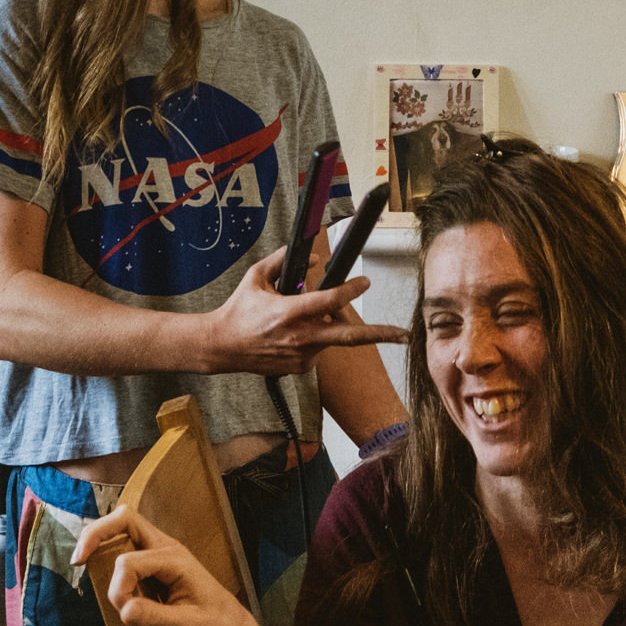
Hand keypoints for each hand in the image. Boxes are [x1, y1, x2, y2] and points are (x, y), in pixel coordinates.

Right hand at [73, 506, 267, 625]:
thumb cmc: (214, 625)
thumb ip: (154, 617)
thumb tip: (124, 608)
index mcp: (176, 560)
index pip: (130, 562)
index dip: (117, 586)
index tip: (121, 611)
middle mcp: (166, 548)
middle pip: (125, 519)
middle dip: (96, 534)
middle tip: (78, 560)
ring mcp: (159, 552)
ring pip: (122, 527)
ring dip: (100, 541)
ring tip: (83, 563)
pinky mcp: (153, 563)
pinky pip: (124, 545)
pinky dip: (107, 553)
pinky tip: (99, 571)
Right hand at [205, 246, 406, 375]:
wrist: (221, 347)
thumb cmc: (239, 310)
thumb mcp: (256, 277)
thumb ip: (283, 260)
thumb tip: (314, 256)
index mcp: (290, 313)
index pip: (330, 302)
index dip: (351, 290)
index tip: (364, 282)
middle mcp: (300, 337)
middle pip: (349, 337)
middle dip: (379, 335)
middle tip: (404, 334)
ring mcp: (302, 356)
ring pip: (331, 338)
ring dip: (329, 326)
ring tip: (299, 318)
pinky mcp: (300, 369)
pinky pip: (318, 349)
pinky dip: (314, 338)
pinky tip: (289, 334)